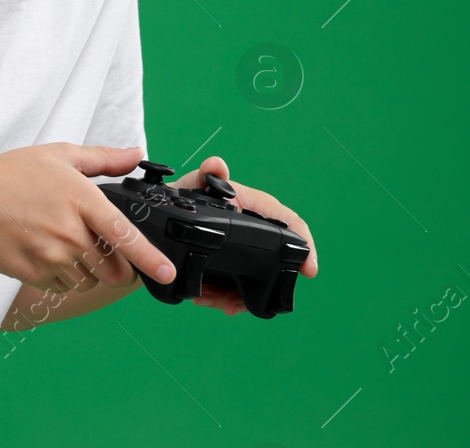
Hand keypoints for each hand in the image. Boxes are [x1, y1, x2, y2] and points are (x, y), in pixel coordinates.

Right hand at [0, 143, 175, 295]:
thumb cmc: (11, 174)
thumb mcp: (60, 155)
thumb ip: (103, 159)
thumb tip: (136, 154)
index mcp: (82, 200)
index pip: (124, 235)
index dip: (150, 258)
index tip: (167, 273)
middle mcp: (70, 232)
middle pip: (113, 269)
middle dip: (119, 267)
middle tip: (107, 252)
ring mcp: (52, 257)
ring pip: (90, 280)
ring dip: (89, 271)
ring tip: (67, 245)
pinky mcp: (35, 274)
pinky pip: (64, 287)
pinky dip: (64, 277)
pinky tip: (49, 254)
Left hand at [173, 156, 317, 316]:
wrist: (160, 220)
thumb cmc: (184, 196)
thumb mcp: (192, 184)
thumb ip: (204, 175)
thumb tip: (216, 165)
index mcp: (254, 208)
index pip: (289, 223)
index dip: (305, 244)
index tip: (309, 269)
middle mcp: (253, 232)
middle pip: (274, 264)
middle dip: (261, 289)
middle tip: (235, 303)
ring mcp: (242, 253)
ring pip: (252, 285)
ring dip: (235, 298)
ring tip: (214, 300)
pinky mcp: (227, 270)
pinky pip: (233, 292)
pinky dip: (220, 298)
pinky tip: (204, 297)